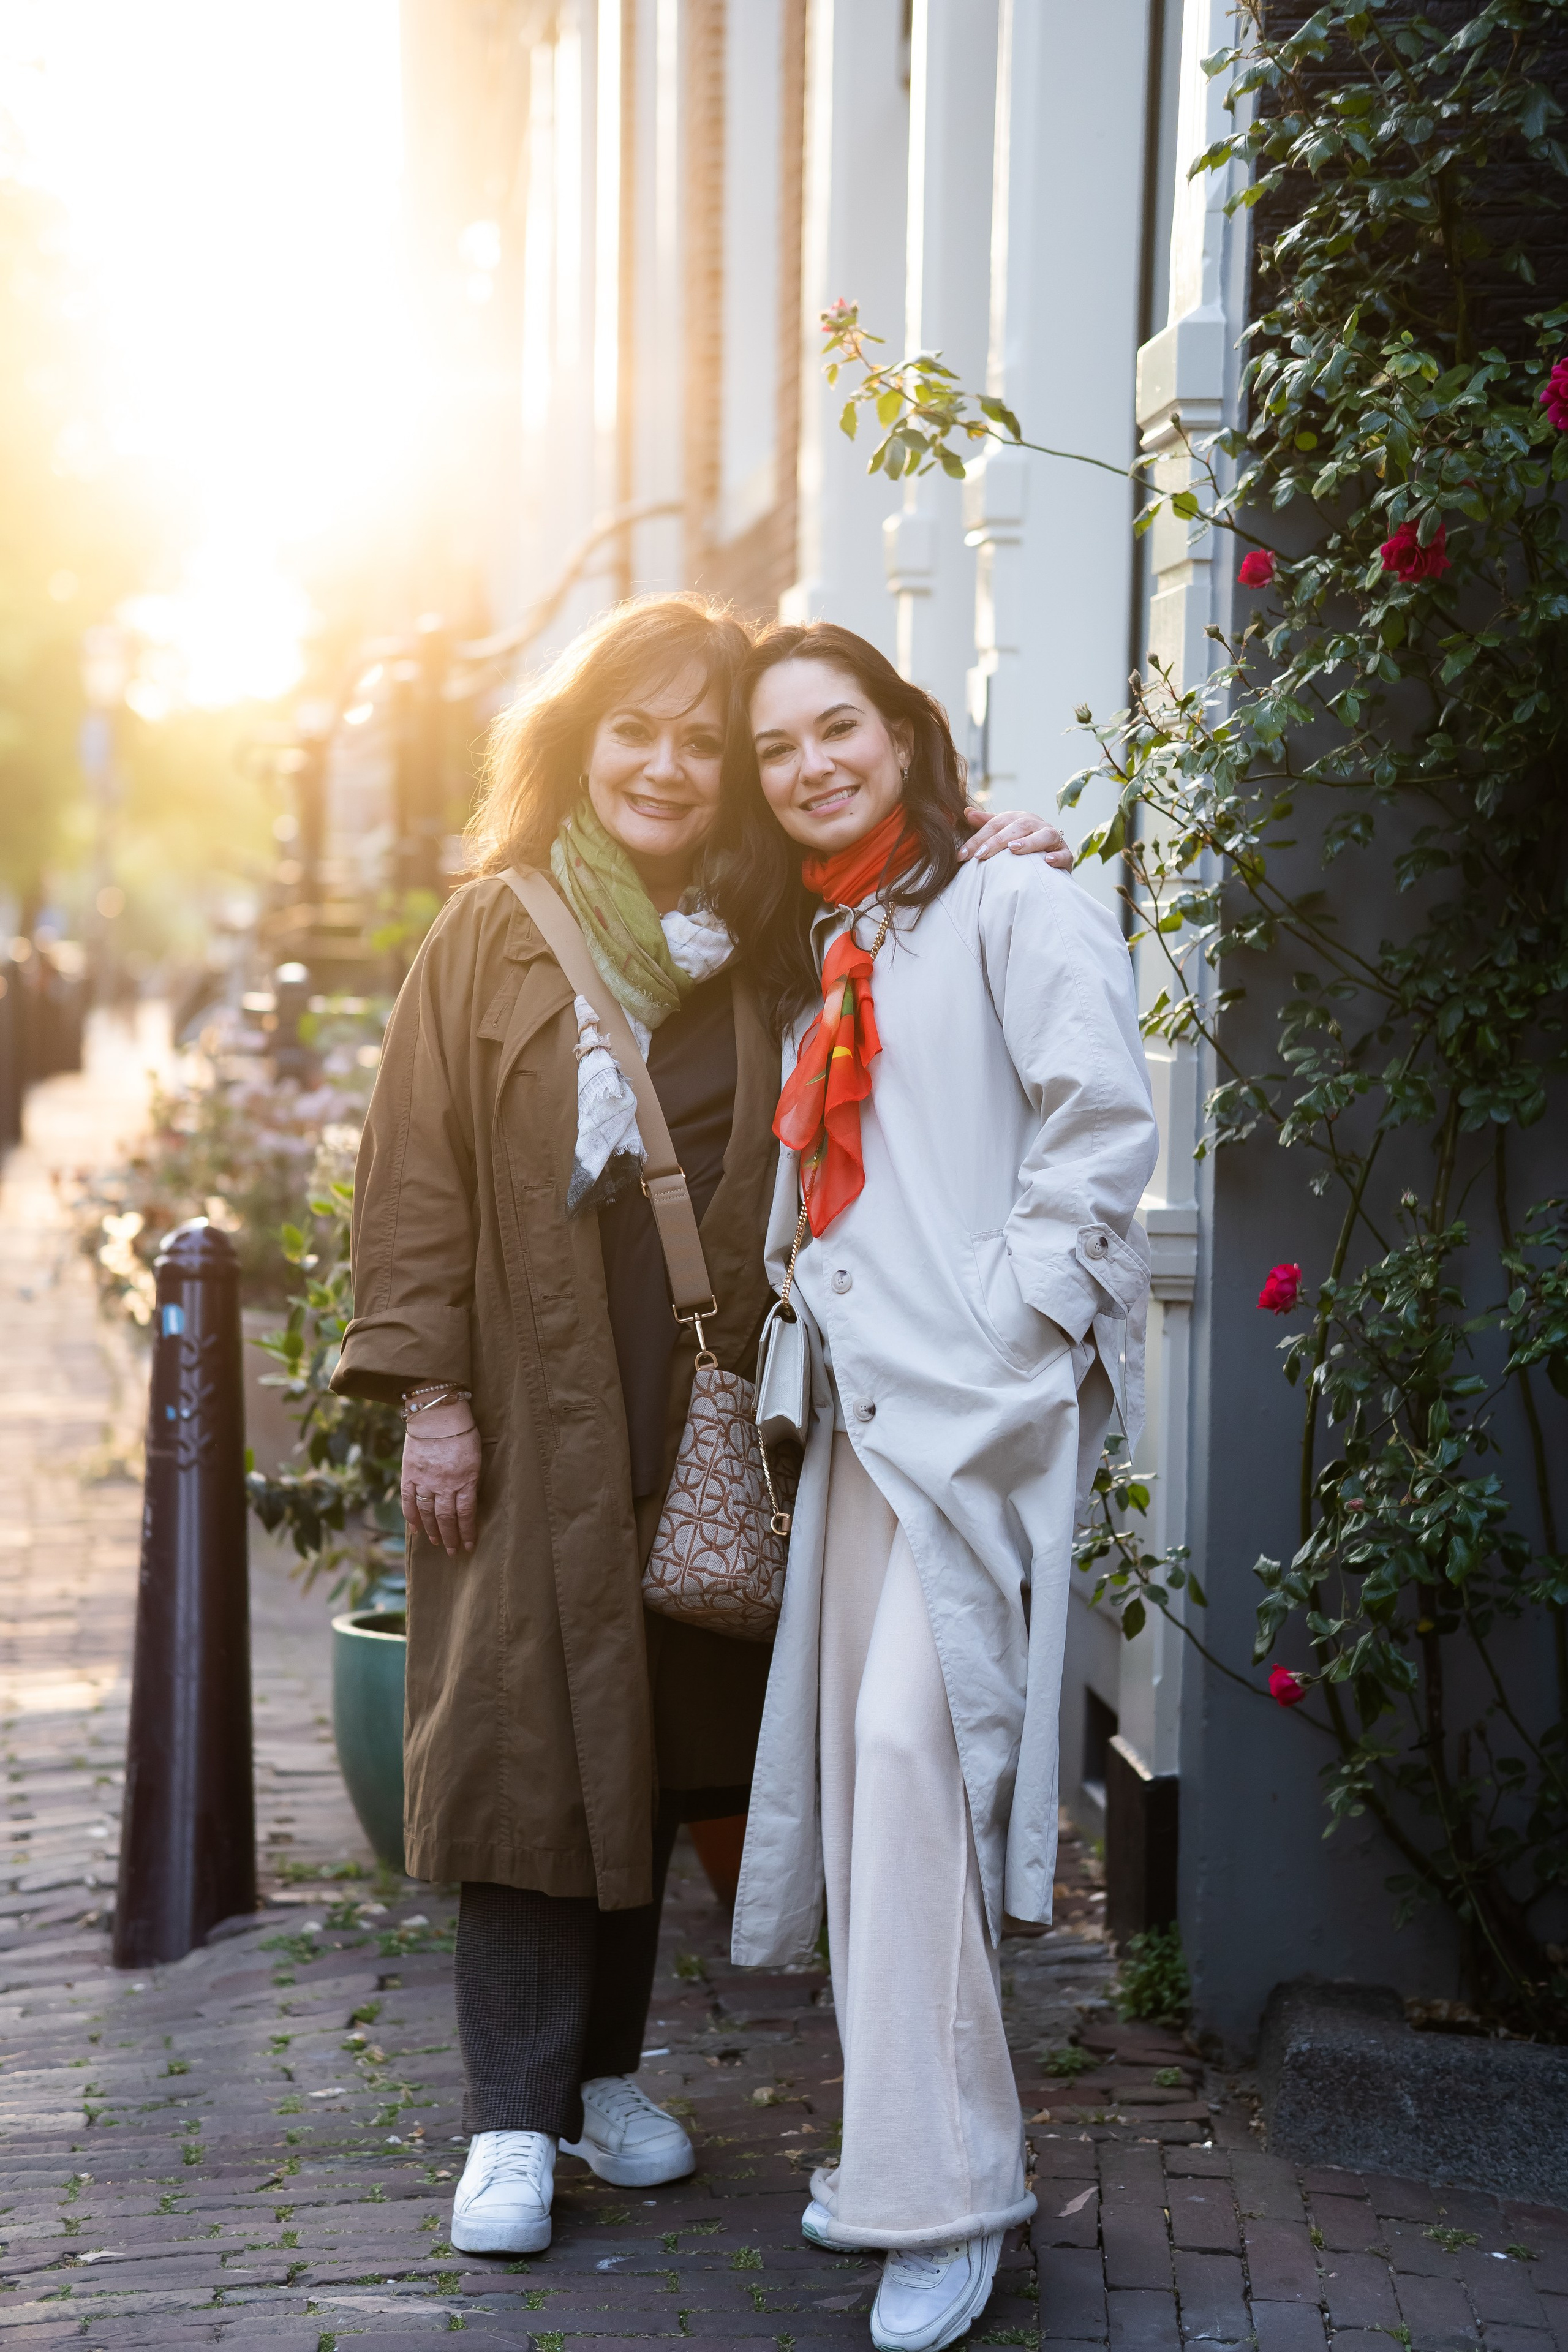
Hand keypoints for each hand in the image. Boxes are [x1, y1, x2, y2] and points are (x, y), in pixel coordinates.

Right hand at [400, 1400, 480, 1555]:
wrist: (436, 1413)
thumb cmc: (462, 1432)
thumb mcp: (476, 1457)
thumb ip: (471, 1480)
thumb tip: (467, 1500)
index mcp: (465, 1480)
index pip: (466, 1514)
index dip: (467, 1533)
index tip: (468, 1546)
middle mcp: (445, 1484)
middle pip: (446, 1518)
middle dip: (450, 1537)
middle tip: (451, 1551)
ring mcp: (425, 1481)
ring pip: (428, 1513)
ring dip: (432, 1530)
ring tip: (435, 1542)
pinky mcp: (410, 1475)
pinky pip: (409, 1501)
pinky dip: (411, 1517)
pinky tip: (415, 1529)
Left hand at [959, 806, 1073, 869]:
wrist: (1050, 854)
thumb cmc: (1021, 842)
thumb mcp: (1003, 831)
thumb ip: (986, 823)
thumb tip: (966, 811)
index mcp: (1018, 818)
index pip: (995, 825)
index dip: (978, 839)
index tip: (962, 855)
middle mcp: (1036, 824)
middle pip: (1017, 828)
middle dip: (997, 841)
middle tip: (980, 855)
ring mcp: (1052, 838)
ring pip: (1044, 835)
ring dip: (1029, 842)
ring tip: (1014, 849)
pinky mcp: (1065, 853)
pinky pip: (1064, 853)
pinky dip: (1058, 857)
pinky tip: (1048, 861)